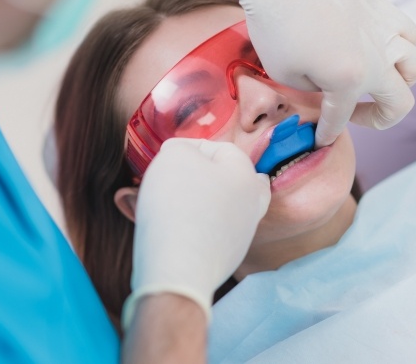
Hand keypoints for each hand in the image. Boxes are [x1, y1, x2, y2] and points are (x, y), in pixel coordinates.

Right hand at [122, 138, 269, 327]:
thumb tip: (181, 155)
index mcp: (246, 176)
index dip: (190, 147)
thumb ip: (180, 147)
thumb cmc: (178, 204)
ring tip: (163, 202)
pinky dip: (191, 225)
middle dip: (201, 175)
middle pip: (230, 180)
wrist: (177, 269)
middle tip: (177, 177)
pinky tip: (169, 227)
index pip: (220, 148)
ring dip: (194, 201)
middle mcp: (251, 205)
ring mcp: (240, 235)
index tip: (165, 156)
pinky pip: (207, 232)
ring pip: (219, 207)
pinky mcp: (224, 259)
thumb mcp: (174, 156)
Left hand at [189, 0, 415, 146]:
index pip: (341, 118)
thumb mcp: (283, 73)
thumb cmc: (275, 25)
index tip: (320, 140)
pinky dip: (401, 49)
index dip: (327, 132)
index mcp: (349, 80)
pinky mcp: (382, 6)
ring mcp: (385, 29)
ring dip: (398, 83)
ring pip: (415, 66)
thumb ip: (312, 90)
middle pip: (399, 102)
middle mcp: (377, 58)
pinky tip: (380, 49)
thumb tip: (325, 88)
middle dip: (378, 119)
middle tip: (355, 115)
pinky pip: (409, 34)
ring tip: (374, 83)